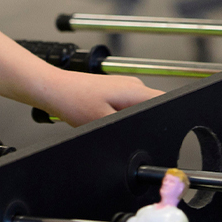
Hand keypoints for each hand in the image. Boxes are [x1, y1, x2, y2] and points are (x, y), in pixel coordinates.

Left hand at [39, 68, 160, 125]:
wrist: (55, 90)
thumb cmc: (73, 101)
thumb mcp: (103, 122)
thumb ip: (128, 129)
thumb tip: (143, 137)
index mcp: (135, 90)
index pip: (165, 102)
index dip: (167, 119)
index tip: (159, 132)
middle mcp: (134, 85)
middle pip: (154, 108)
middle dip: (144, 122)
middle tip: (122, 130)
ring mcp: (125, 86)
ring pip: (140, 108)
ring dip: (131, 119)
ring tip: (108, 120)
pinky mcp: (116, 90)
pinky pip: (129, 106)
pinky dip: (121, 115)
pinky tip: (104, 116)